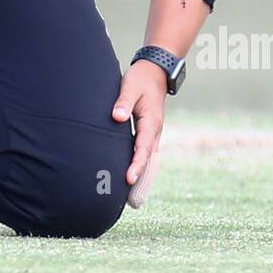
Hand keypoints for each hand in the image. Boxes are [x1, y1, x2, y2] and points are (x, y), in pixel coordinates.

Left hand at [112, 60, 166, 207]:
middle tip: (132, 201)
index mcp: (151, 122)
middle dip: (141, 179)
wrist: (156, 71)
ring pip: (149, 159)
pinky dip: (142, 166)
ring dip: (142, 176)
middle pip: (149, 160)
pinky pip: (146, 153)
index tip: (128, 179)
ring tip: (133, 198)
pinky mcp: (149, 132)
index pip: (143, 148)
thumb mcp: (130, 86)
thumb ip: (123, 102)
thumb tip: (116, 117)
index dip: (136, 164)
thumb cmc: (140, 79)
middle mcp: (154, 131)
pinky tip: (134, 176)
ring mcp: (153, 132)